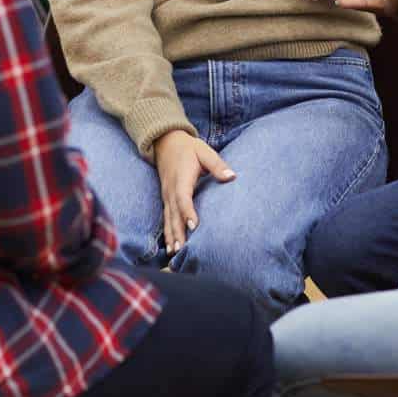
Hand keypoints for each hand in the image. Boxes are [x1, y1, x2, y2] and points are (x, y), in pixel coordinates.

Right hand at [150, 129, 235, 254]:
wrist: (165, 142)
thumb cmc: (188, 148)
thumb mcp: (204, 151)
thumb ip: (217, 165)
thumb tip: (232, 176)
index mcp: (181, 179)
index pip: (183, 197)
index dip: (188, 212)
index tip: (194, 225)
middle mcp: (171, 190)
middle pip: (174, 214)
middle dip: (177, 232)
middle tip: (181, 249)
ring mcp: (166, 196)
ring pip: (168, 219)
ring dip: (171, 236)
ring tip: (173, 253)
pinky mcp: (165, 199)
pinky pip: (165, 218)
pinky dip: (167, 233)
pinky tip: (169, 247)